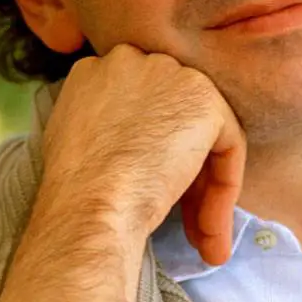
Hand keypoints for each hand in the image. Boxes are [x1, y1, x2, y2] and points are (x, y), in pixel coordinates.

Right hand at [40, 44, 247, 265]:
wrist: (90, 202)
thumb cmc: (74, 190)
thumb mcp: (74, 140)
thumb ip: (103, 126)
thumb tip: (130, 146)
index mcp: (96, 70)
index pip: (139, 106)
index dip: (149, 152)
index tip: (148, 190)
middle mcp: (133, 60)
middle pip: (173, 116)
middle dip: (183, 172)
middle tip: (183, 223)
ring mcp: (170, 74)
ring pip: (201, 134)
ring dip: (204, 192)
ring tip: (202, 241)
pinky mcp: (204, 99)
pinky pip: (227, 146)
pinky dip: (224, 189)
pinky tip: (210, 230)